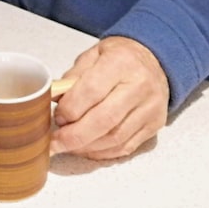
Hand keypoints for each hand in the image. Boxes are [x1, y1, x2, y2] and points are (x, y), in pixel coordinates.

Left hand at [50, 36, 169, 159]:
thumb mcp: (94, 54)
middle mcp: (139, 86)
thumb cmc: (121, 57)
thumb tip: (53, 100)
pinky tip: (87, 148)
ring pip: (115, 138)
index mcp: (121, 63)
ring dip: (86, 147)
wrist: (156, 60)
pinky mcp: (154, 125)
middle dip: (74, 136)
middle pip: (104, 120)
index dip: (70, 108)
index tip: (57, 116)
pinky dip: (102, 152)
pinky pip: (125, 147)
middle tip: (55, 142)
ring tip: (68, 146)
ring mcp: (150, 108)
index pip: (92, 91)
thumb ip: (74, 77)